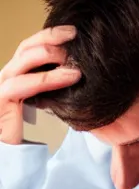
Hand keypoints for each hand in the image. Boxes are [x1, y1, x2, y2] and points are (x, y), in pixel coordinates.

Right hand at [0, 26, 80, 143]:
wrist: (13, 156)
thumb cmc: (31, 129)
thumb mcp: (47, 100)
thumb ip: (55, 86)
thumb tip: (80, 71)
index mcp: (17, 74)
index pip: (30, 47)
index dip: (49, 36)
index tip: (73, 31)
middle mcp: (7, 77)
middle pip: (26, 47)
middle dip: (50, 37)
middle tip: (75, 33)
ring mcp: (2, 87)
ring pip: (24, 61)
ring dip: (51, 55)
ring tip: (76, 57)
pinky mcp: (1, 101)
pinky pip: (24, 85)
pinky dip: (49, 78)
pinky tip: (71, 77)